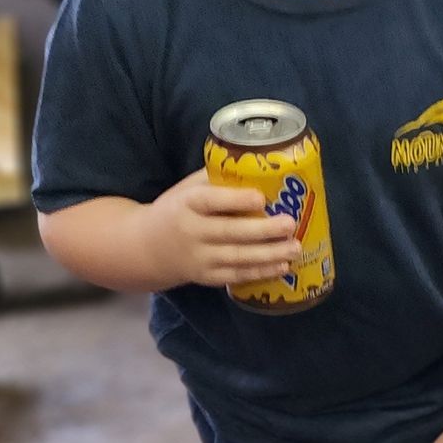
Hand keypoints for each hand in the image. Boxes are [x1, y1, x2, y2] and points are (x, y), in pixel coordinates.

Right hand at [143, 168, 302, 289]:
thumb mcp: (187, 189)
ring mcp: (198, 258)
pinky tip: (282, 266)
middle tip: (290, 224)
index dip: (235, 200)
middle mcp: (192, 232)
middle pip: (229, 232)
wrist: (146, 247)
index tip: (261, 197)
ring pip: (237, 257)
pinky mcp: (206, 277)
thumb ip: (215, 179)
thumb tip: (256, 165)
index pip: (210, 201)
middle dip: (263, 230)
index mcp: (186, 204)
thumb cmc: (177, 210)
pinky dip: (260, 272)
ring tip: (295, 248)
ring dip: (269, 254)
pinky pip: (236, 276)